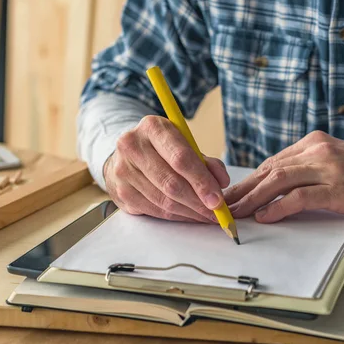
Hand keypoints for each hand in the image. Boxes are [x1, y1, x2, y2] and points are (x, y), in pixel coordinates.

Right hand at [103, 115, 228, 222]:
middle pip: (171, 183)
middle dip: (198, 202)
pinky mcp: (121, 192)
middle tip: (216, 212)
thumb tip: (222, 181)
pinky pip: (154, 210)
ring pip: (163, 201)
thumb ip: (206, 161)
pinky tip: (189, 215)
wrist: (127, 154)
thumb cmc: (163, 149)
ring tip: (206, 215)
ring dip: (189, 212)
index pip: (181, 158)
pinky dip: (176, 216)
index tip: (217, 199)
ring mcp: (123, 170)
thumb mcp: (185, 144)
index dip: (202, 182)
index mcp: (153, 127)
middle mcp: (132, 146)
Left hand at [224, 131, 343, 224]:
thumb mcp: (340, 164)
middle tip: (224, 206)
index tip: (235, 194)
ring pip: (278, 180)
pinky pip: (299, 197)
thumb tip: (281, 187)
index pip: (274, 162)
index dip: (251, 180)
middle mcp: (319, 150)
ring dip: (252, 198)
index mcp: (317, 143)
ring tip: (236, 214)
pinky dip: (277, 207)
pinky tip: (264, 217)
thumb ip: (312, 170)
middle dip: (244, 189)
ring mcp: (329, 167)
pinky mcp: (339, 188)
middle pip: (270, 169)